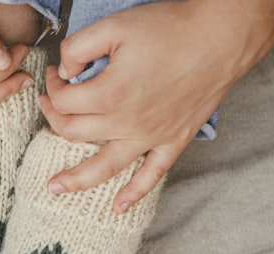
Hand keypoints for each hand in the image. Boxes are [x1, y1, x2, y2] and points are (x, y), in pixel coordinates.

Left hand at [39, 0, 273, 211]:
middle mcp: (127, 122)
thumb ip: (79, 47)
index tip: (56, 72)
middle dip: (54, 118)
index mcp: (109, 94)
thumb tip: (64, 70)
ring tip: (55, 188)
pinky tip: (118, 207)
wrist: (223, 36)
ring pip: (104, 166)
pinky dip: (134, 193)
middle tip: (49, 104)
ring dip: (76, 179)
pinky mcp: (173, 140)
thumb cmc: (171, 28)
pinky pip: (151, 175)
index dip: (52, 86)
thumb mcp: (115, 26)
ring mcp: (151, 136)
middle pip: (74, 133)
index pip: (64, 101)